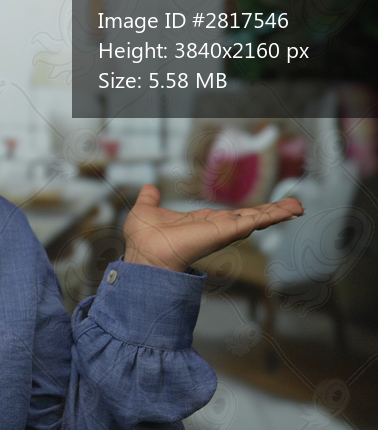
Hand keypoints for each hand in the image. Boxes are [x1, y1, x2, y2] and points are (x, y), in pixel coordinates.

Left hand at [122, 184, 303, 271]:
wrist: (145, 253)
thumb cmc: (143, 239)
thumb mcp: (146, 211)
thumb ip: (149, 199)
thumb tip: (148, 189)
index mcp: (202, 223)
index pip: (230, 217)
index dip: (247, 213)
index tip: (264, 210)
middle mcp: (217, 228)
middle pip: (250, 218)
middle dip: (271, 213)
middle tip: (294, 206)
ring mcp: (224, 230)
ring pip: (256, 219)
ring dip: (278, 212)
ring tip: (299, 206)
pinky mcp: (227, 231)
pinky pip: (254, 221)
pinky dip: (273, 214)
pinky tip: (290, 210)